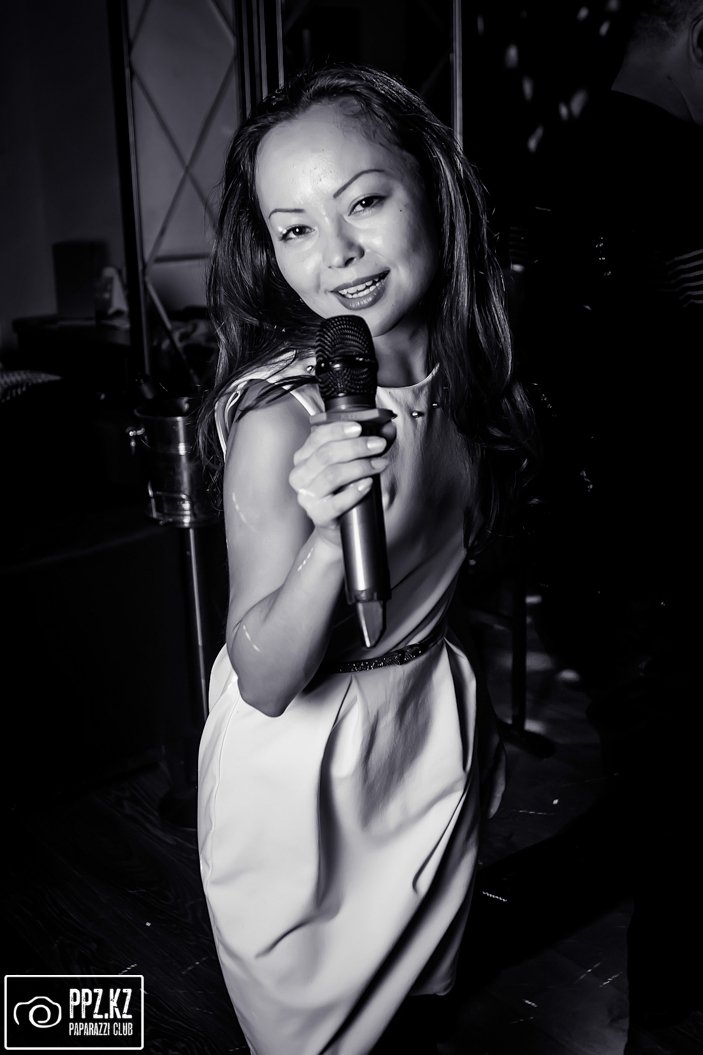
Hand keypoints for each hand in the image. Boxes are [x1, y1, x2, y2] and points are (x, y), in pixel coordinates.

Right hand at [289, 418, 395, 545]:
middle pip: (326, 454)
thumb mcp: (352, 463)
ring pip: (332, 475)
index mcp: (304, 458)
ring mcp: (307, 496)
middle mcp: (300, 475)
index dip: (338, 430)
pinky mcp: (318, 515)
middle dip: (356, 447)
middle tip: (378, 444)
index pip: (317, 437)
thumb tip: (387, 428)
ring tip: (379, 464)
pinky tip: (367, 484)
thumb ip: (368, 445)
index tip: (360, 427)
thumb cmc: (343, 491)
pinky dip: (354, 492)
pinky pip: (336, 503)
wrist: (338, 526)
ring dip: (360, 467)